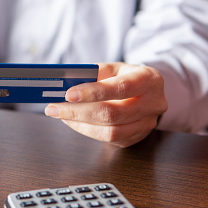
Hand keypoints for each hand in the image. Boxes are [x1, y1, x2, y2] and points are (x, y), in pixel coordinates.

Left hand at [44, 63, 166, 147]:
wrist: (145, 92)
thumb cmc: (124, 77)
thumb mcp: (113, 68)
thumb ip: (93, 73)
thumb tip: (65, 83)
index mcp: (149, 79)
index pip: (121, 87)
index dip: (93, 92)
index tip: (68, 94)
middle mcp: (153, 103)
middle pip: (112, 114)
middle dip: (78, 112)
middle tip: (53, 108)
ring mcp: (147, 124)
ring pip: (110, 132)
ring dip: (79, 124)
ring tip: (59, 114)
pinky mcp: (137, 138)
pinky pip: (109, 140)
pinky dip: (86, 131)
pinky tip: (73, 121)